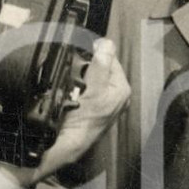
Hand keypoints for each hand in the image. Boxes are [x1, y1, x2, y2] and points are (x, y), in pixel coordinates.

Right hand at [39, 38, 129, 175]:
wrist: (67, 144)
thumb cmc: (81, 120)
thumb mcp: (92, 89)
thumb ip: (101, 65)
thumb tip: (106, 44)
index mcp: (121, 89)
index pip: (111, 59)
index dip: (95, 55)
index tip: (82, 57)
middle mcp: (116, 96)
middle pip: (100, 68)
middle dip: (87, 68)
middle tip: (76, 77)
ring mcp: (104, 103)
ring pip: (91, 78)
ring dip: (80, 78)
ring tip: (73, 88)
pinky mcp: (92, 108)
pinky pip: (85, 89)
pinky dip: (77, 88)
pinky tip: (71, 95)